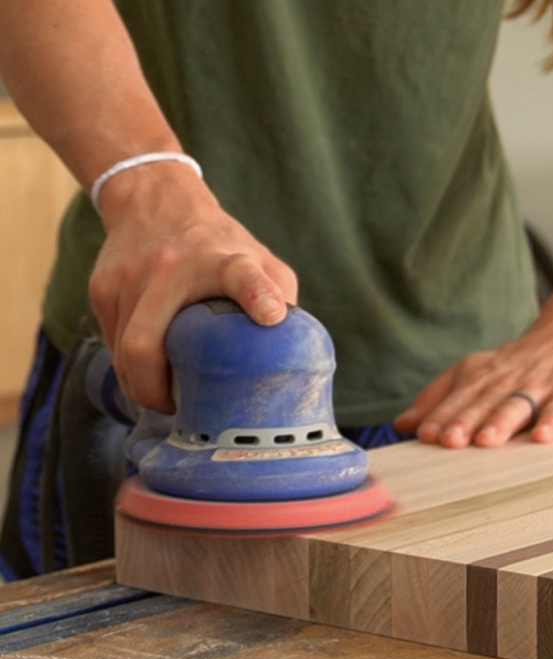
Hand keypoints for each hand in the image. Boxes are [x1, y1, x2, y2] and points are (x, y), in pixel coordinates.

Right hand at [88, 162, 298, 412]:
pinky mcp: (103, 287)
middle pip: (148, 343)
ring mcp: (131, 278)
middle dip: (155, 389)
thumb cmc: (218, 242)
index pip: (242, 275)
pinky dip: (125, 365)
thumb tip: (293, 352)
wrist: (154, 199)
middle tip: (175, 408)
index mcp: (224, 260)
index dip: (257, 295)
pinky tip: (142, 370)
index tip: (271, 315)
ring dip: (139, 384)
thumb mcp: (259, 258)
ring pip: (123, 351)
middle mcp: (172, 267)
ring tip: (161, 396)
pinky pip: (110, 341)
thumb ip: (280, 296)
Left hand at [392, 324, 552, 447]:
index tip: (425, 433)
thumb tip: (401, 424)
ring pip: (517, 405)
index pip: (457, 398)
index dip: (441, 415)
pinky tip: (543, 437)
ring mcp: (540, 386)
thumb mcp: (472, 374)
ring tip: (486, 440)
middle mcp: (507, 380)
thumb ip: (437, 398)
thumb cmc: (515, 368)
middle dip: (465, 420)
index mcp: (480, 376)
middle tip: (449, 440)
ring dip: (501, 422)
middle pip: (484, 402)